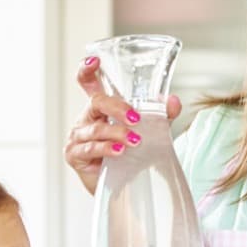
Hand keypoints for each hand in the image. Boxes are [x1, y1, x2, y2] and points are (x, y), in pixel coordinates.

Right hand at [63, 55, 182, 195]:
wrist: (122, 186)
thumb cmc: (130, 155)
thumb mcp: (148, 132)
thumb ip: (160, 116)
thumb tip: (172, 101)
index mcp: (99, 108)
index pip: (88, 84)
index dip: (87, 70)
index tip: (94, 61)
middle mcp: (86, 119)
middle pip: (96, 102)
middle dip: (117, 107)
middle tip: (135, 118)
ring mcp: (78, 137)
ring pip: (96, 129)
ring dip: (117, 133)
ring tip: (134, 140)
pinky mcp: (75, 155)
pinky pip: (90, 148)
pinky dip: (106, 148)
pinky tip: (119, 151)